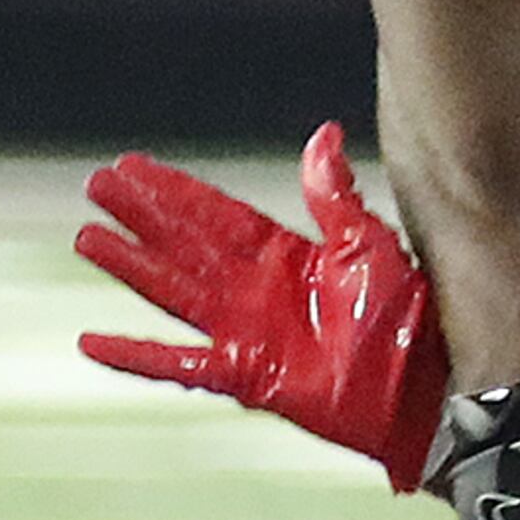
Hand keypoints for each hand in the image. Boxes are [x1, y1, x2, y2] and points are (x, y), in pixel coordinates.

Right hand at [75, 127, 449, 492]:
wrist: (431, 385)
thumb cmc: (412, 320)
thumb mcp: (371, 245)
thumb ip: (334, 197)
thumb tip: (323, 134)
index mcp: (289, 257)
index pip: (217, 215)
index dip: (176, 191)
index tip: (134, 165)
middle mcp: (260, 292)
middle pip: (185, 245)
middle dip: (142, 216)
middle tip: (97, 186)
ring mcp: (250, 335)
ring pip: (174, 292)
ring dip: (132, 267)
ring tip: (87, 238)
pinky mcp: (249, 377)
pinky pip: (180, 366)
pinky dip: (136, 356)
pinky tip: (92, 343)